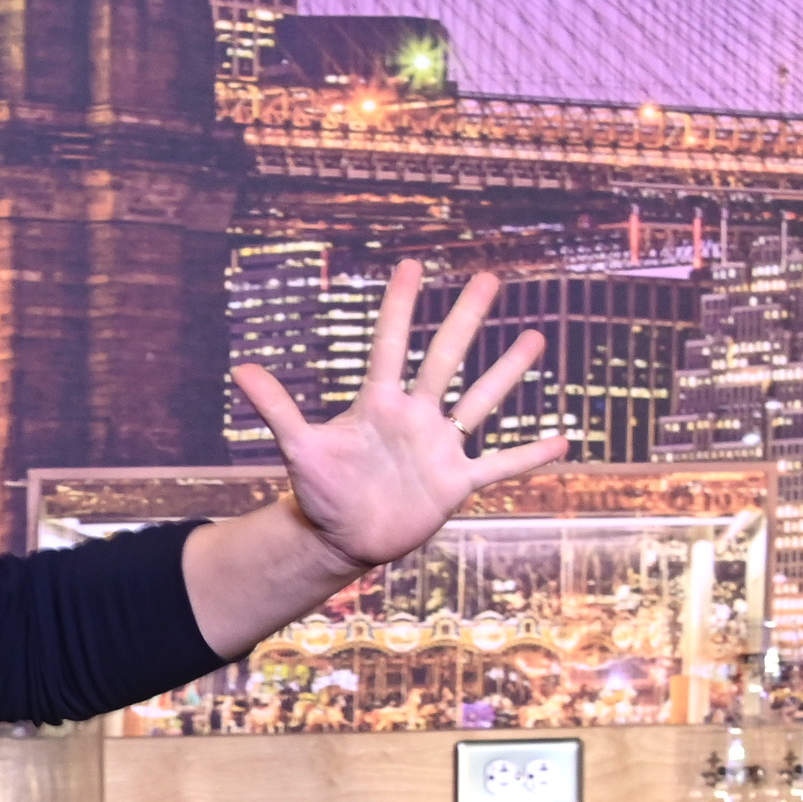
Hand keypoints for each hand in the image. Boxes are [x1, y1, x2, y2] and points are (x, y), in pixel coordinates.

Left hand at [232, 260, 564, 576]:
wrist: (342, 538)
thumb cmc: (320, 492)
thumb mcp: (299, 450)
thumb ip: (277, 409)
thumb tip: (240, 368)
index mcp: (378, 404)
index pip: (390, 345)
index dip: (399, 306)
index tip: (410, 263)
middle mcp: (415, 416)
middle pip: (445, 359)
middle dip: (466, 319)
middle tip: (489, 278)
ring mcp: (439, 447)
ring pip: (480, 401)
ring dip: (506, 372)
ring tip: (534, 338)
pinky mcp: (455, 483)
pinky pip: (499, 464)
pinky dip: (528, 455)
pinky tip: (562, 439)